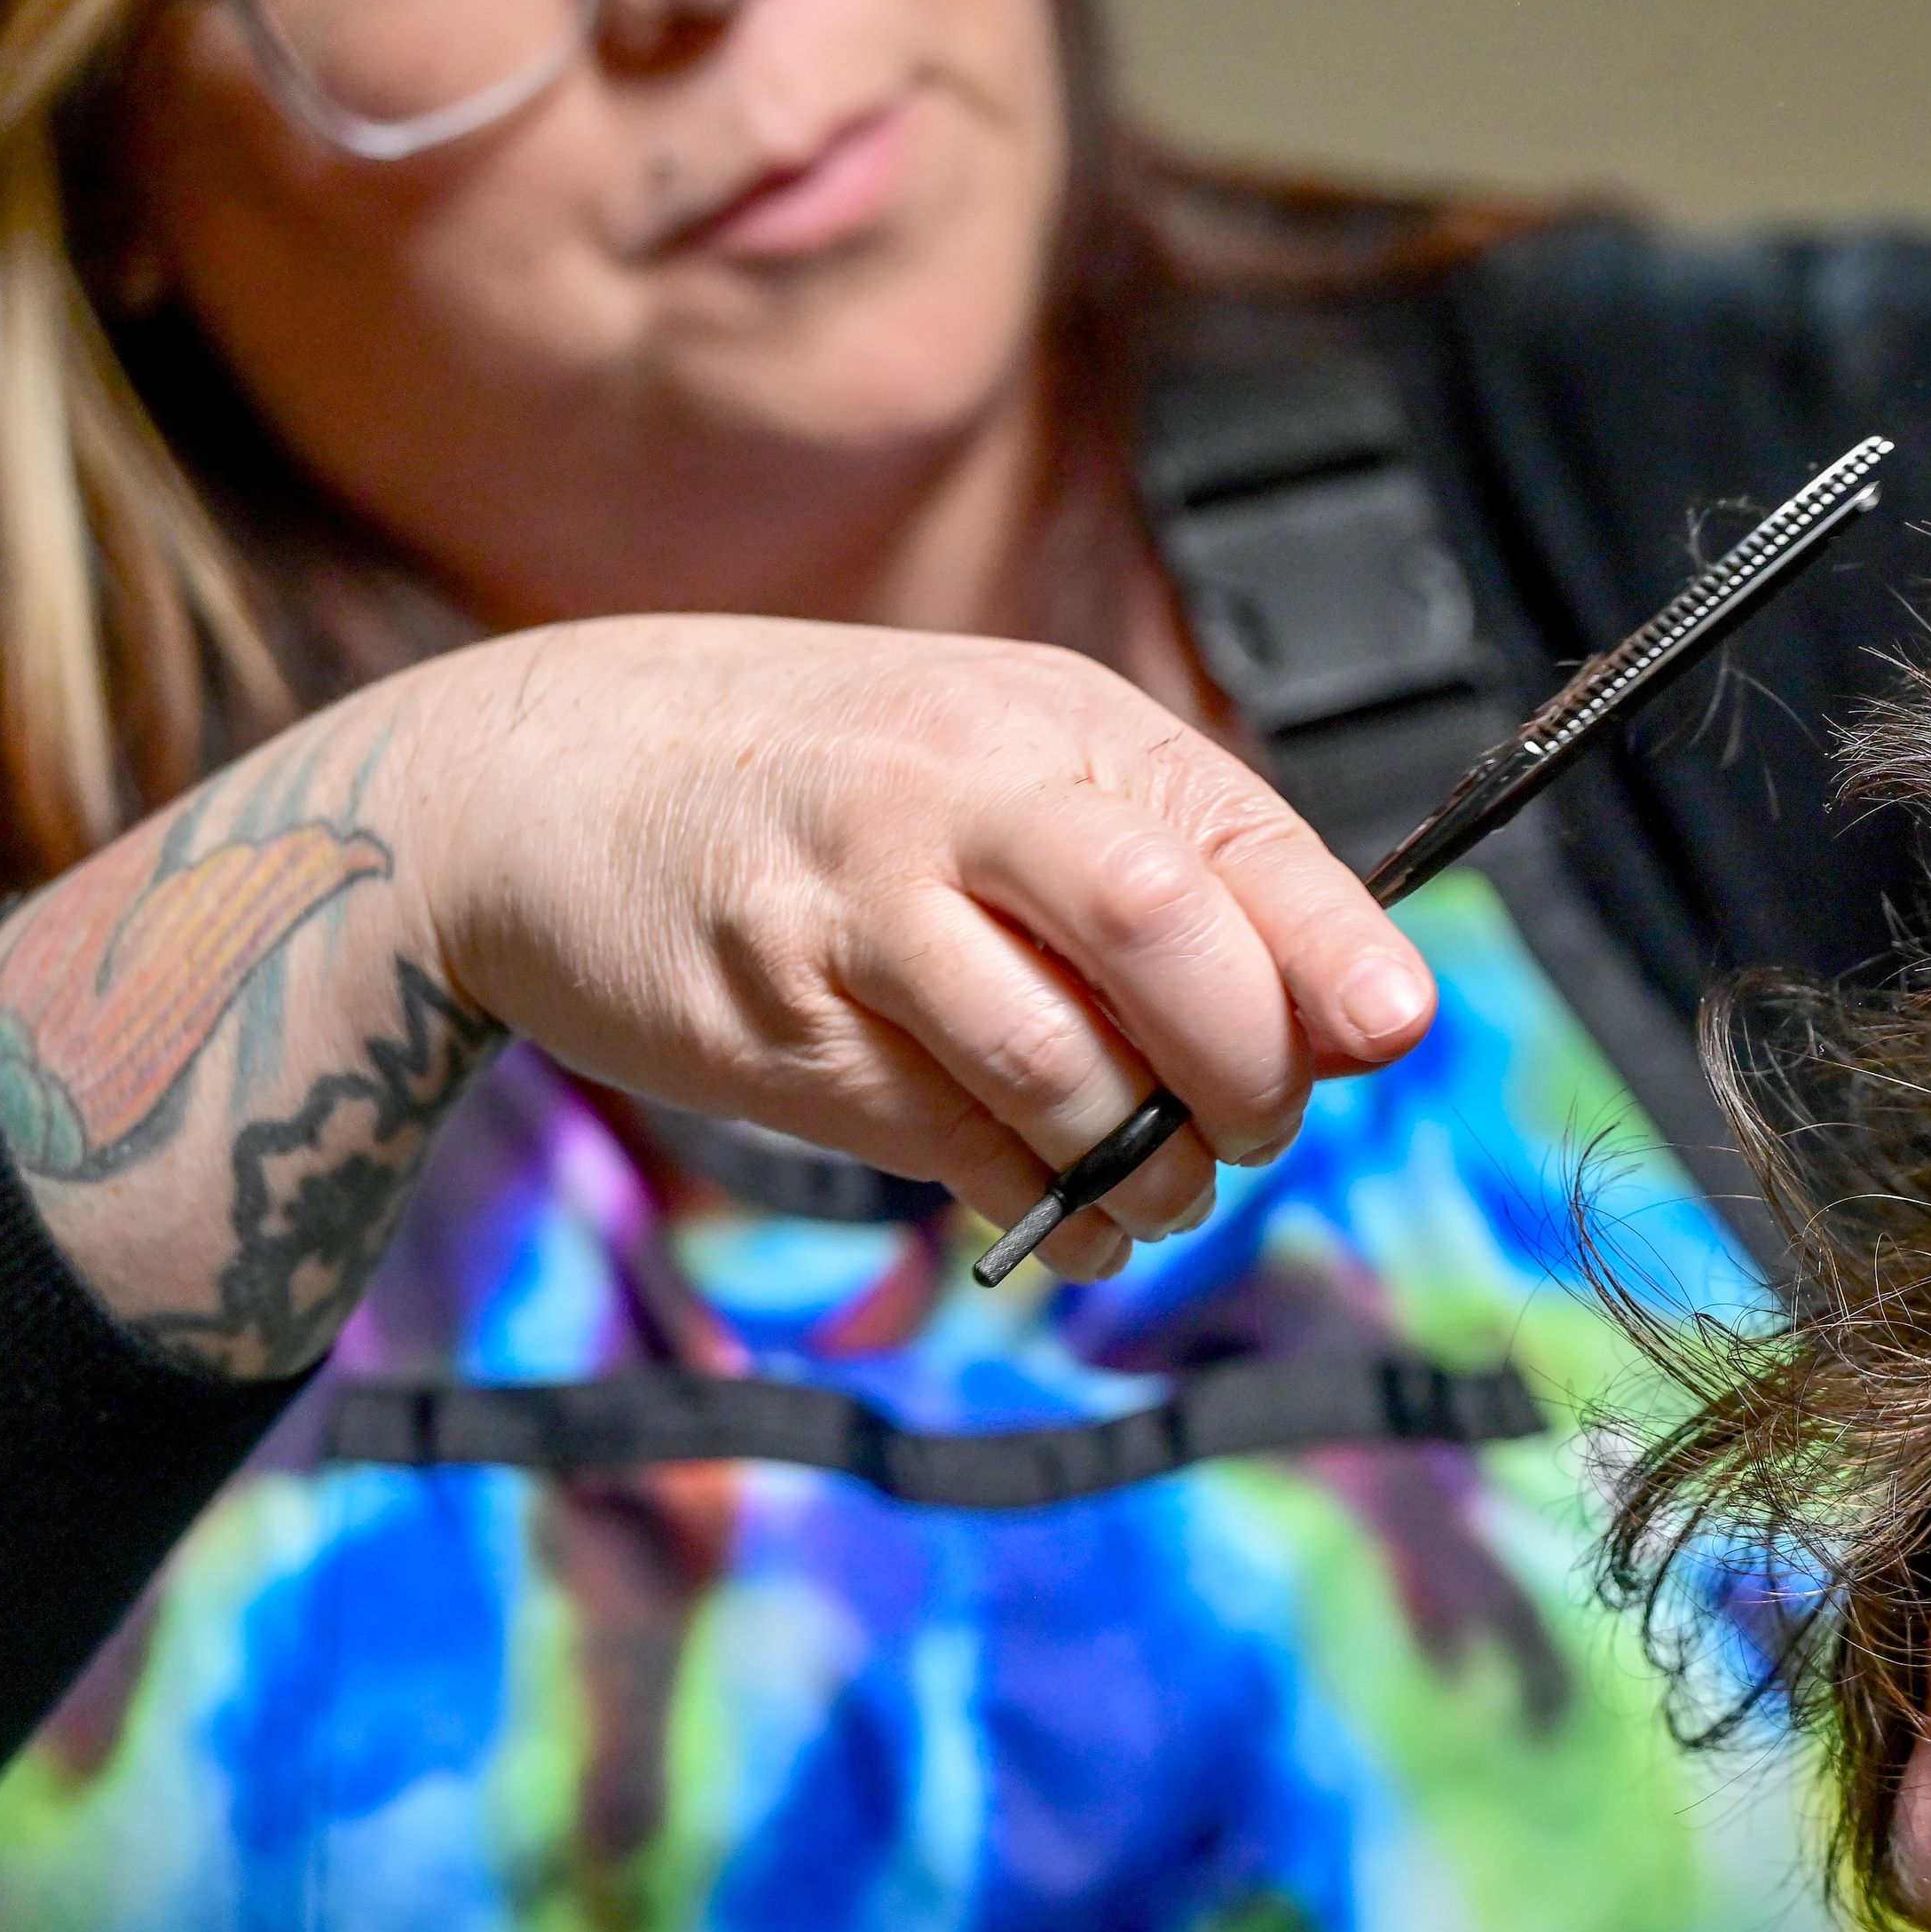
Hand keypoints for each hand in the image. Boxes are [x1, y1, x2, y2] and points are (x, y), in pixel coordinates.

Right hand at [0, 615, 1435, 1374]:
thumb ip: (1169, 866)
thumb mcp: (996, 762)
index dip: (1333, 950)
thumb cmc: (822, 781)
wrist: (538, 780)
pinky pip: (957, 1146)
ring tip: (1155, 1184)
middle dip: (1247, 1067)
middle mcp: (953, 795)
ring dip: (1146, 1164)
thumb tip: (1356, 1014)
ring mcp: (857, 910)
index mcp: (1044, 722)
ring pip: (1061, 1070)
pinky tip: (1058, 1209)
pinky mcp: (781, 1026)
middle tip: (1256, 1127)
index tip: (1393, 1029)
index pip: (1232, 838)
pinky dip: (1042, 1204)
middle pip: (1161, 933)